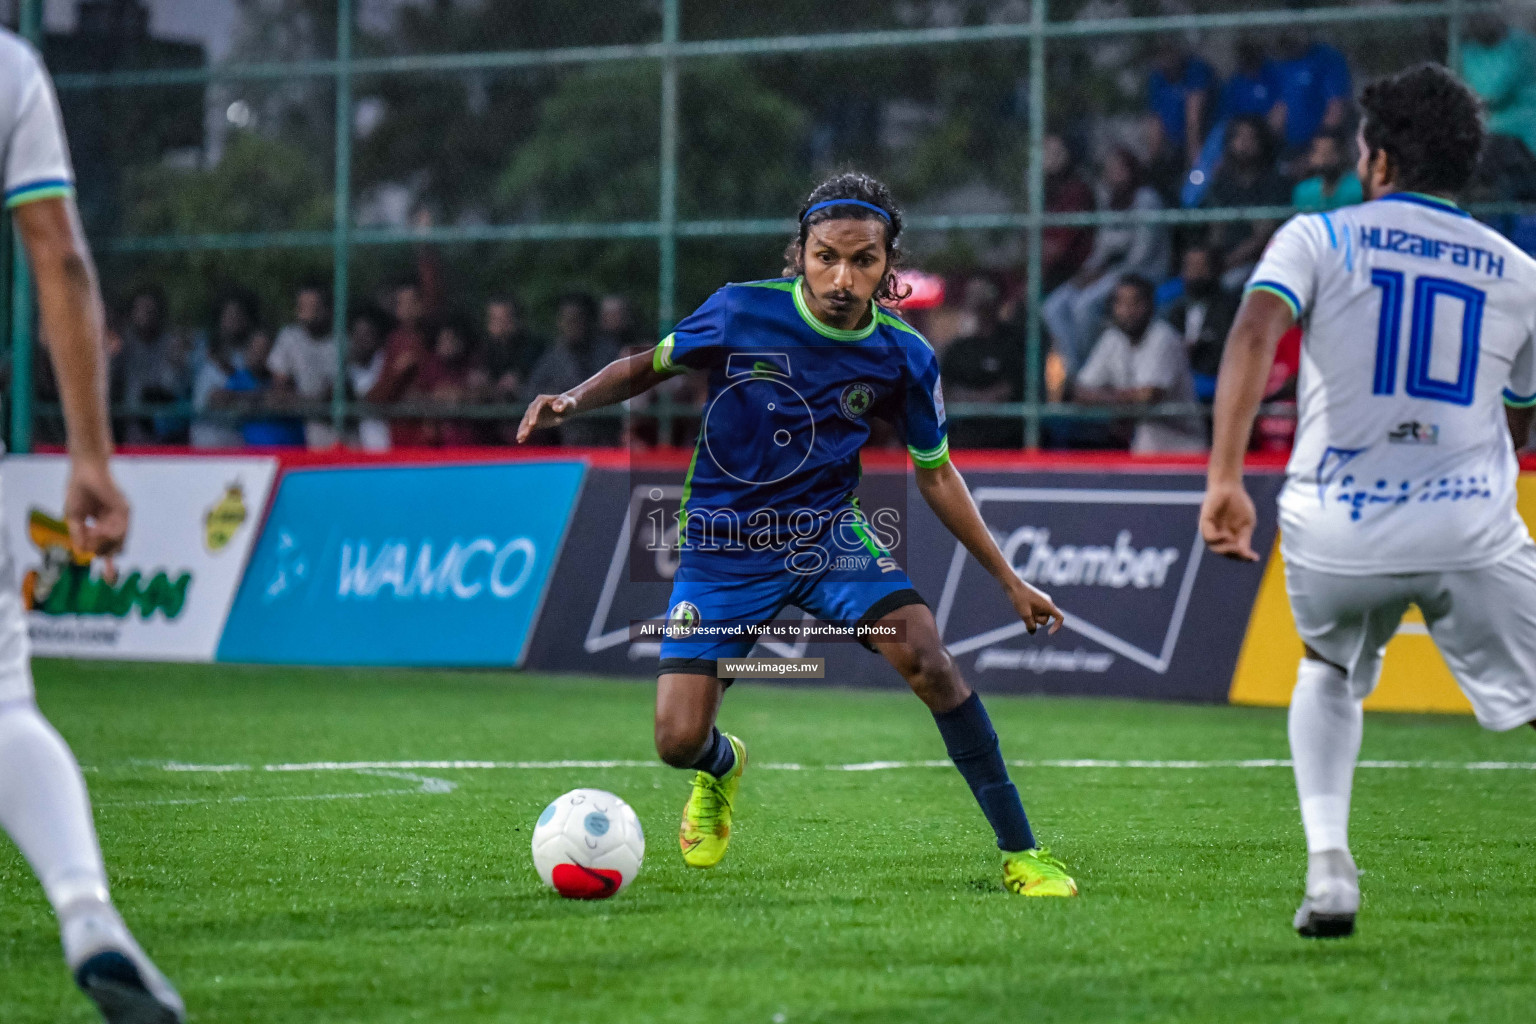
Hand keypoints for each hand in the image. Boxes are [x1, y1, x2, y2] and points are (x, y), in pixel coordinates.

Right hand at [63, 459, 129, 581]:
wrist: (85, 470)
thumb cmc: (78, 490)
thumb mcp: (74, 517)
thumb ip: (78, 534)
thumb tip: (81, 551)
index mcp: (105, 524)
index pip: (110, 548)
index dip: (109, 564)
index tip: (108, 577)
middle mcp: (116, 522)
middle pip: (116, 549)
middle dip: (102, 552)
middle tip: (88, 542)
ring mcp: (122, 517)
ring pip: (118, 543)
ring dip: (101, 543)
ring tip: (90, 532)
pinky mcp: (124, 510)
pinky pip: (119, 531)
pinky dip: (106, 536)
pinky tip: (95, 529)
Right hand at [515, 393, 576, 442]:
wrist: (566, 408)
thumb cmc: (568, 403)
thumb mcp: (567, 402)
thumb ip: (562, 404)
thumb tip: (556, 408)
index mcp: (541, 400)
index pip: (535, 408)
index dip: (533, 416)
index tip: (532, 424)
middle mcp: (534, 406)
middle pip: (528, 416)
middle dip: (525, 425)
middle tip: (523, 434)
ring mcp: (533, 415)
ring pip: (526, 423)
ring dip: (522, 431)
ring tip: (519, 439)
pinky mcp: (535, 422)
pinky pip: (528, 428)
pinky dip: (525, 434)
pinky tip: (520, 440)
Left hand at [1008, 580, 1063, 634]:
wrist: (1013, 585)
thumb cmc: (1020, 598)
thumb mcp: (1025, 614)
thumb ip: (1030, 625)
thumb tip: (1032, 632)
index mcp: (1048, 605)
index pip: (1060, 617)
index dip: (1057, 626)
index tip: (1049, 633)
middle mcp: (1048, 603)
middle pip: (1045, 619)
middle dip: (1036, 620)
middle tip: (1026, 613)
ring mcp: (1042, 601)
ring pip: (1039, 615)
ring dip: (1032, 616)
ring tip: (1022, 608)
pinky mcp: (1036, 600)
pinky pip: (1035, 611)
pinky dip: (1030, 613)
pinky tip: (1022, 607)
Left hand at [1200, 480, 1258, 560]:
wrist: (1231, 487)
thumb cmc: (1239, 504)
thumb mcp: (1247, 524)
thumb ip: (1245, 539)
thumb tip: (1247, 554)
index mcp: (1230, 537)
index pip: (1234, 553)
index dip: (1243, 557)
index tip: (1254, 558)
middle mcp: (1219, 536)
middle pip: (1224, 553)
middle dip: (1234, 555)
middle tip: (1243, 551)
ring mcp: (1211, 530)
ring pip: (1214, 548)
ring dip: (1226, 549)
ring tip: (1235, 544)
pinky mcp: (1205, 523)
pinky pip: (1209, 537)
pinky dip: (1218, 539)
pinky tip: (1226, 535)